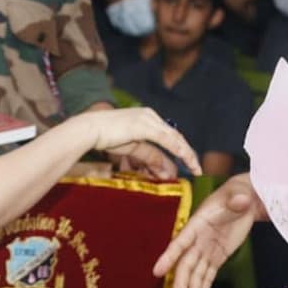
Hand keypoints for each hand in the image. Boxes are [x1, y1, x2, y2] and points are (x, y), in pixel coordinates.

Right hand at [84, 107, 200, 177]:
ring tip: (194, 168)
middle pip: (176, 136)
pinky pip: (165, 139)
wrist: (90, 128)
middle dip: (188, 153)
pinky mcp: (144, 125)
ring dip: (185, 154)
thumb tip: (166, 171)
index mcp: (148, 118)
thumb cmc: (107, 136)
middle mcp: (151, 116)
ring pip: (174, 138)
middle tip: (197, 169)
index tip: (190, 163)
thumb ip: (150, 157)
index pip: (171, 135)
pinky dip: (176, 149)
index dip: (182, 150)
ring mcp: (148, 119)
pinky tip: (184, 158)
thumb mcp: (133, 148)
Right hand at [153, 173, 264, 287]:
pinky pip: (208, 274)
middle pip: (186, 262)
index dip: (169, 256)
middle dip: (181, 280)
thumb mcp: (237, 196)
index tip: (157, 271)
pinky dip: (203, 286)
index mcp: (197, 223)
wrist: (246, 201)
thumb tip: (241, 201)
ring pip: (196, 271)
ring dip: (192, 287)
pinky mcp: (217, 257)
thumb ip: (236, 201)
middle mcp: (198, 239)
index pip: (181, 242)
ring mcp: (207, 249)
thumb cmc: (236, 195)